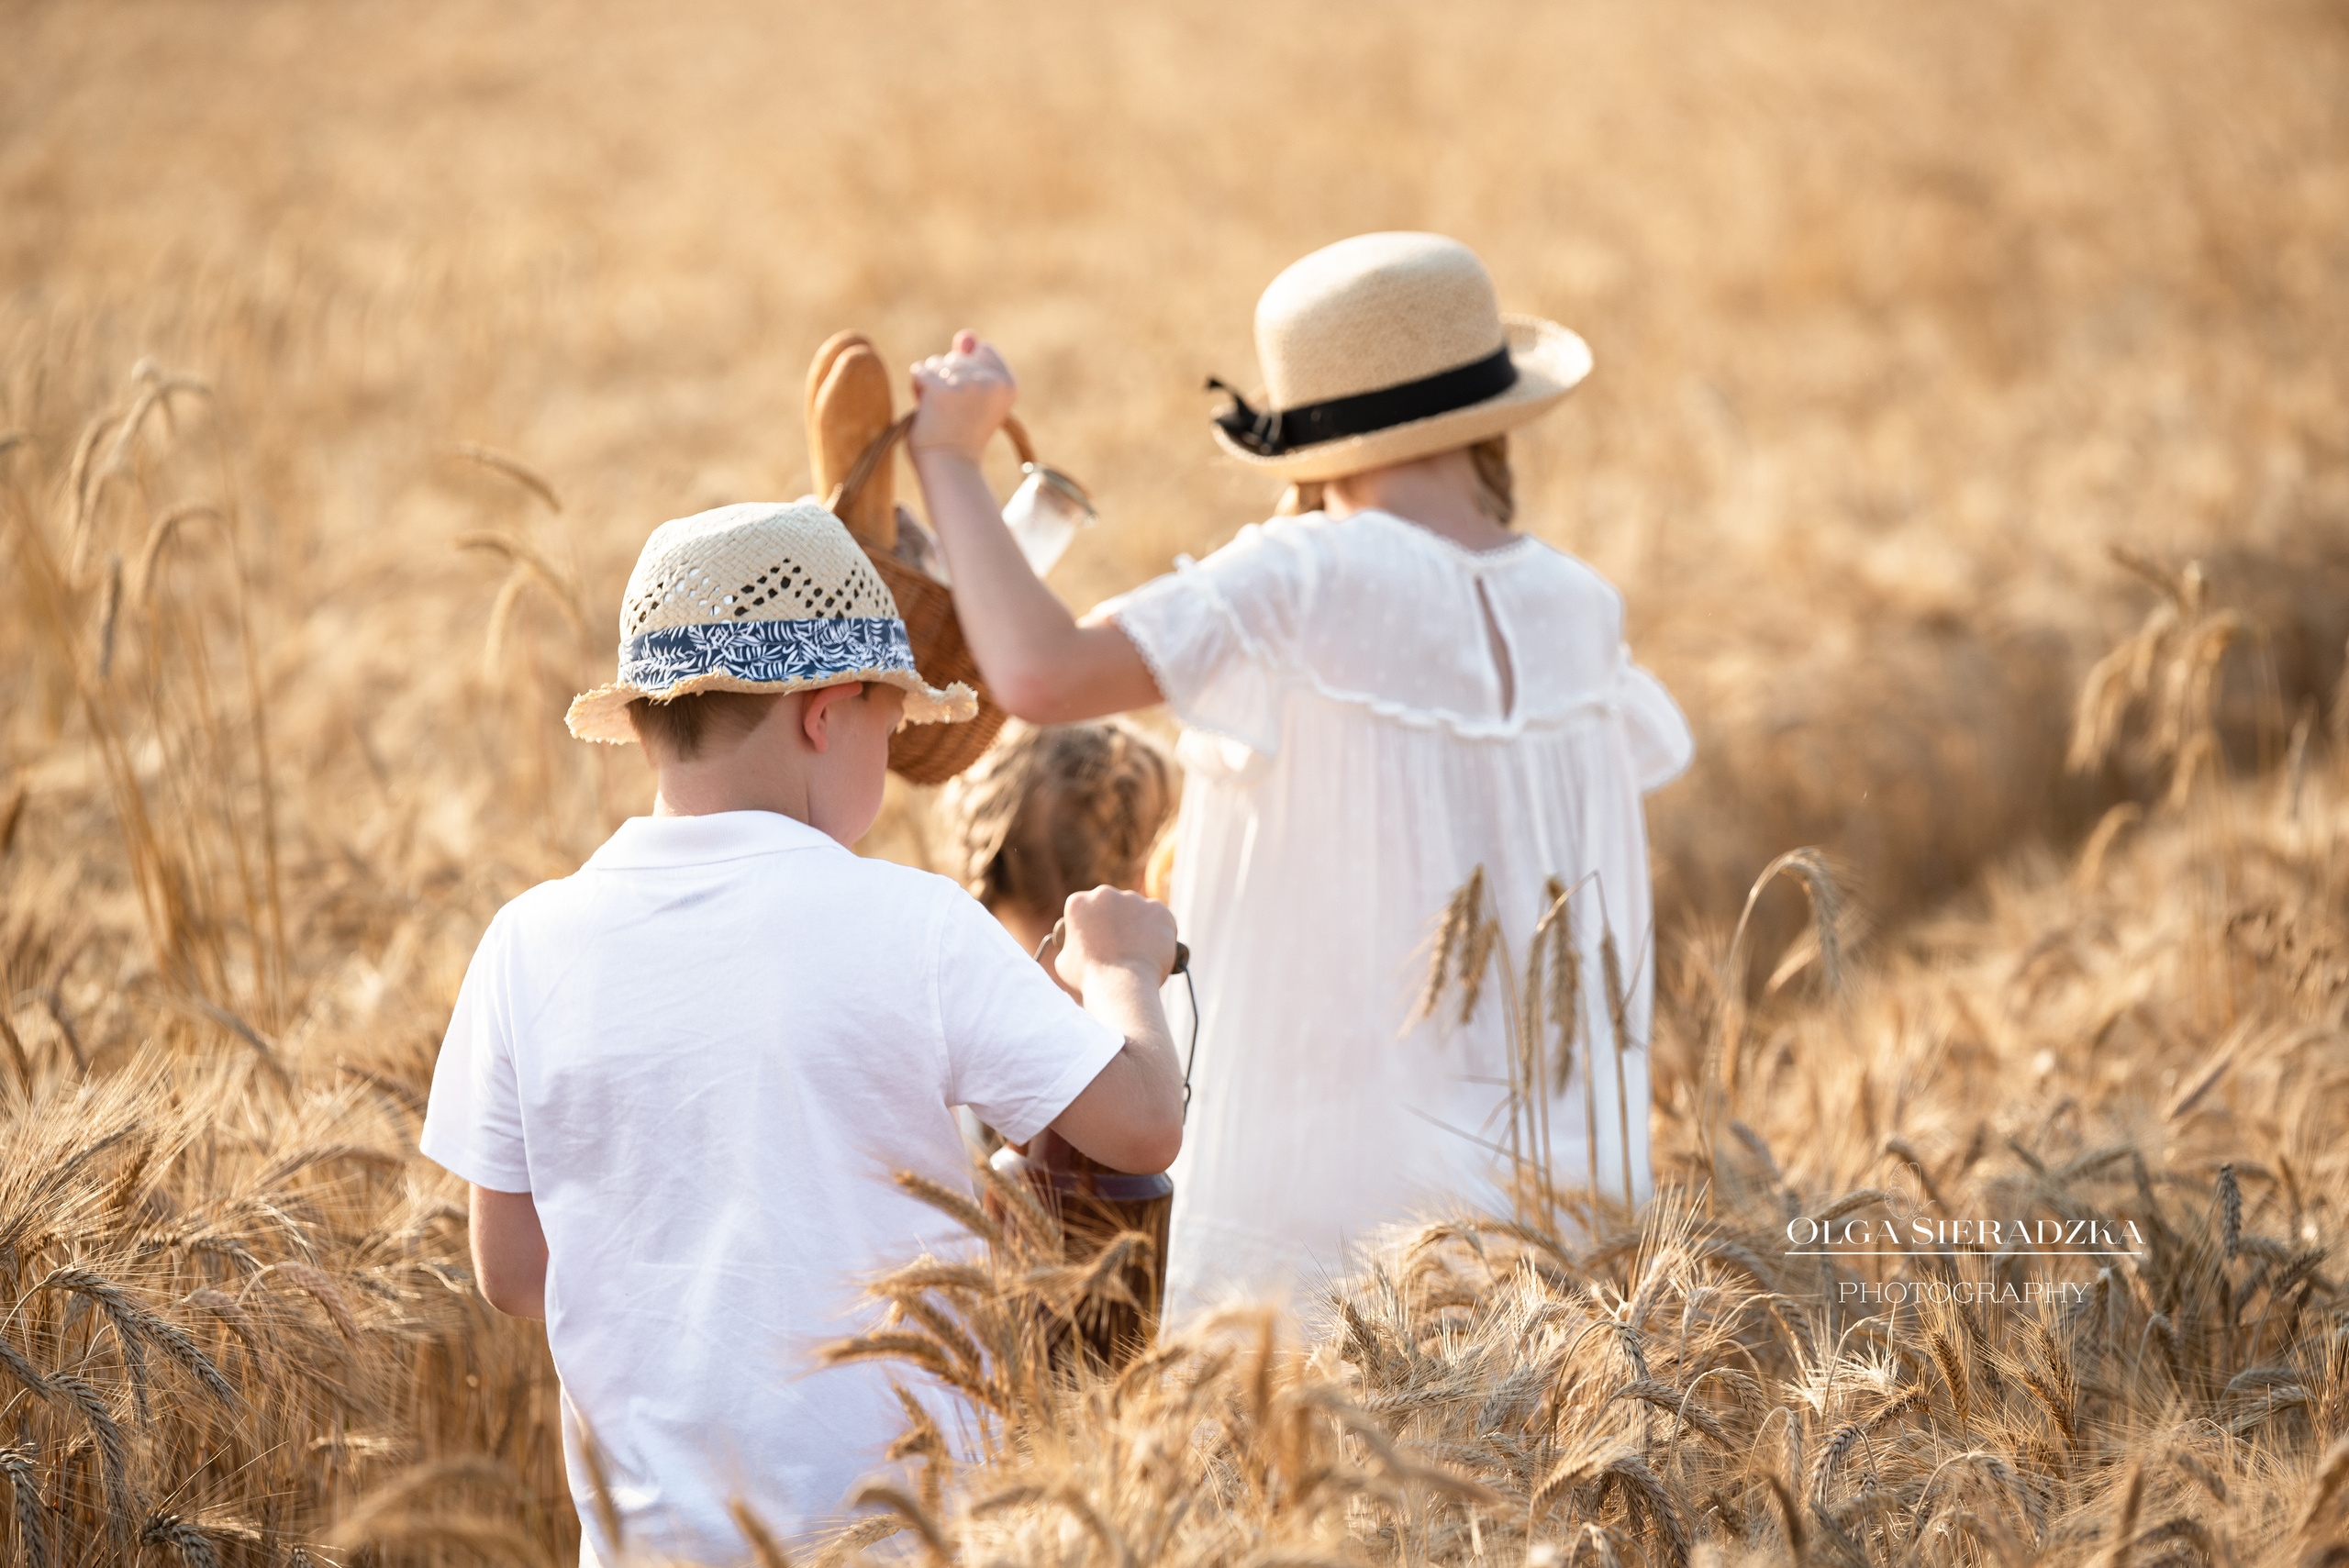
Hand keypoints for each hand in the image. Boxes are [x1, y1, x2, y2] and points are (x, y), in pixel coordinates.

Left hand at [908, 330, 1016, 462]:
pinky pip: (920, 371)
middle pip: (957, 357)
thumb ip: (972, 360)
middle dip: (948, 378)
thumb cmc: (961, 434)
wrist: (950, 469)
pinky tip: (926, 409)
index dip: (968, 372)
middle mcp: (992, 382)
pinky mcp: (942, 390)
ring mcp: (968, 385)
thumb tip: (966, 335)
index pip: (982, 350)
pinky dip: (917, 388)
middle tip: (953, 413)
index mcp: (1008, 384)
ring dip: (931, 383)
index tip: (970, 403)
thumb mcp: (975, 394)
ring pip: (937, 362)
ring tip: (940, 412)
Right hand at [1051, 886, 1176, 992]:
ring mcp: (1134, 900)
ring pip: (1138, 910)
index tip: (1099, 939)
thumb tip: (1076, 948)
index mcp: (1078, 903)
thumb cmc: (1090, 979)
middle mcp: (1105, 894)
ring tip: (1139, 951)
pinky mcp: (1159, 910)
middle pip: (1112, 905)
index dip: (1092, 925)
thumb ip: (1071, 947)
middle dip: (1116, 921)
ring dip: (1138, 925)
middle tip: (1121, 946)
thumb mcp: (1064, 963)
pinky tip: (1156, 949)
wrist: (1122, 986)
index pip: (1086, 908)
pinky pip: (1160, 918)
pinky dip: (1160, 931)